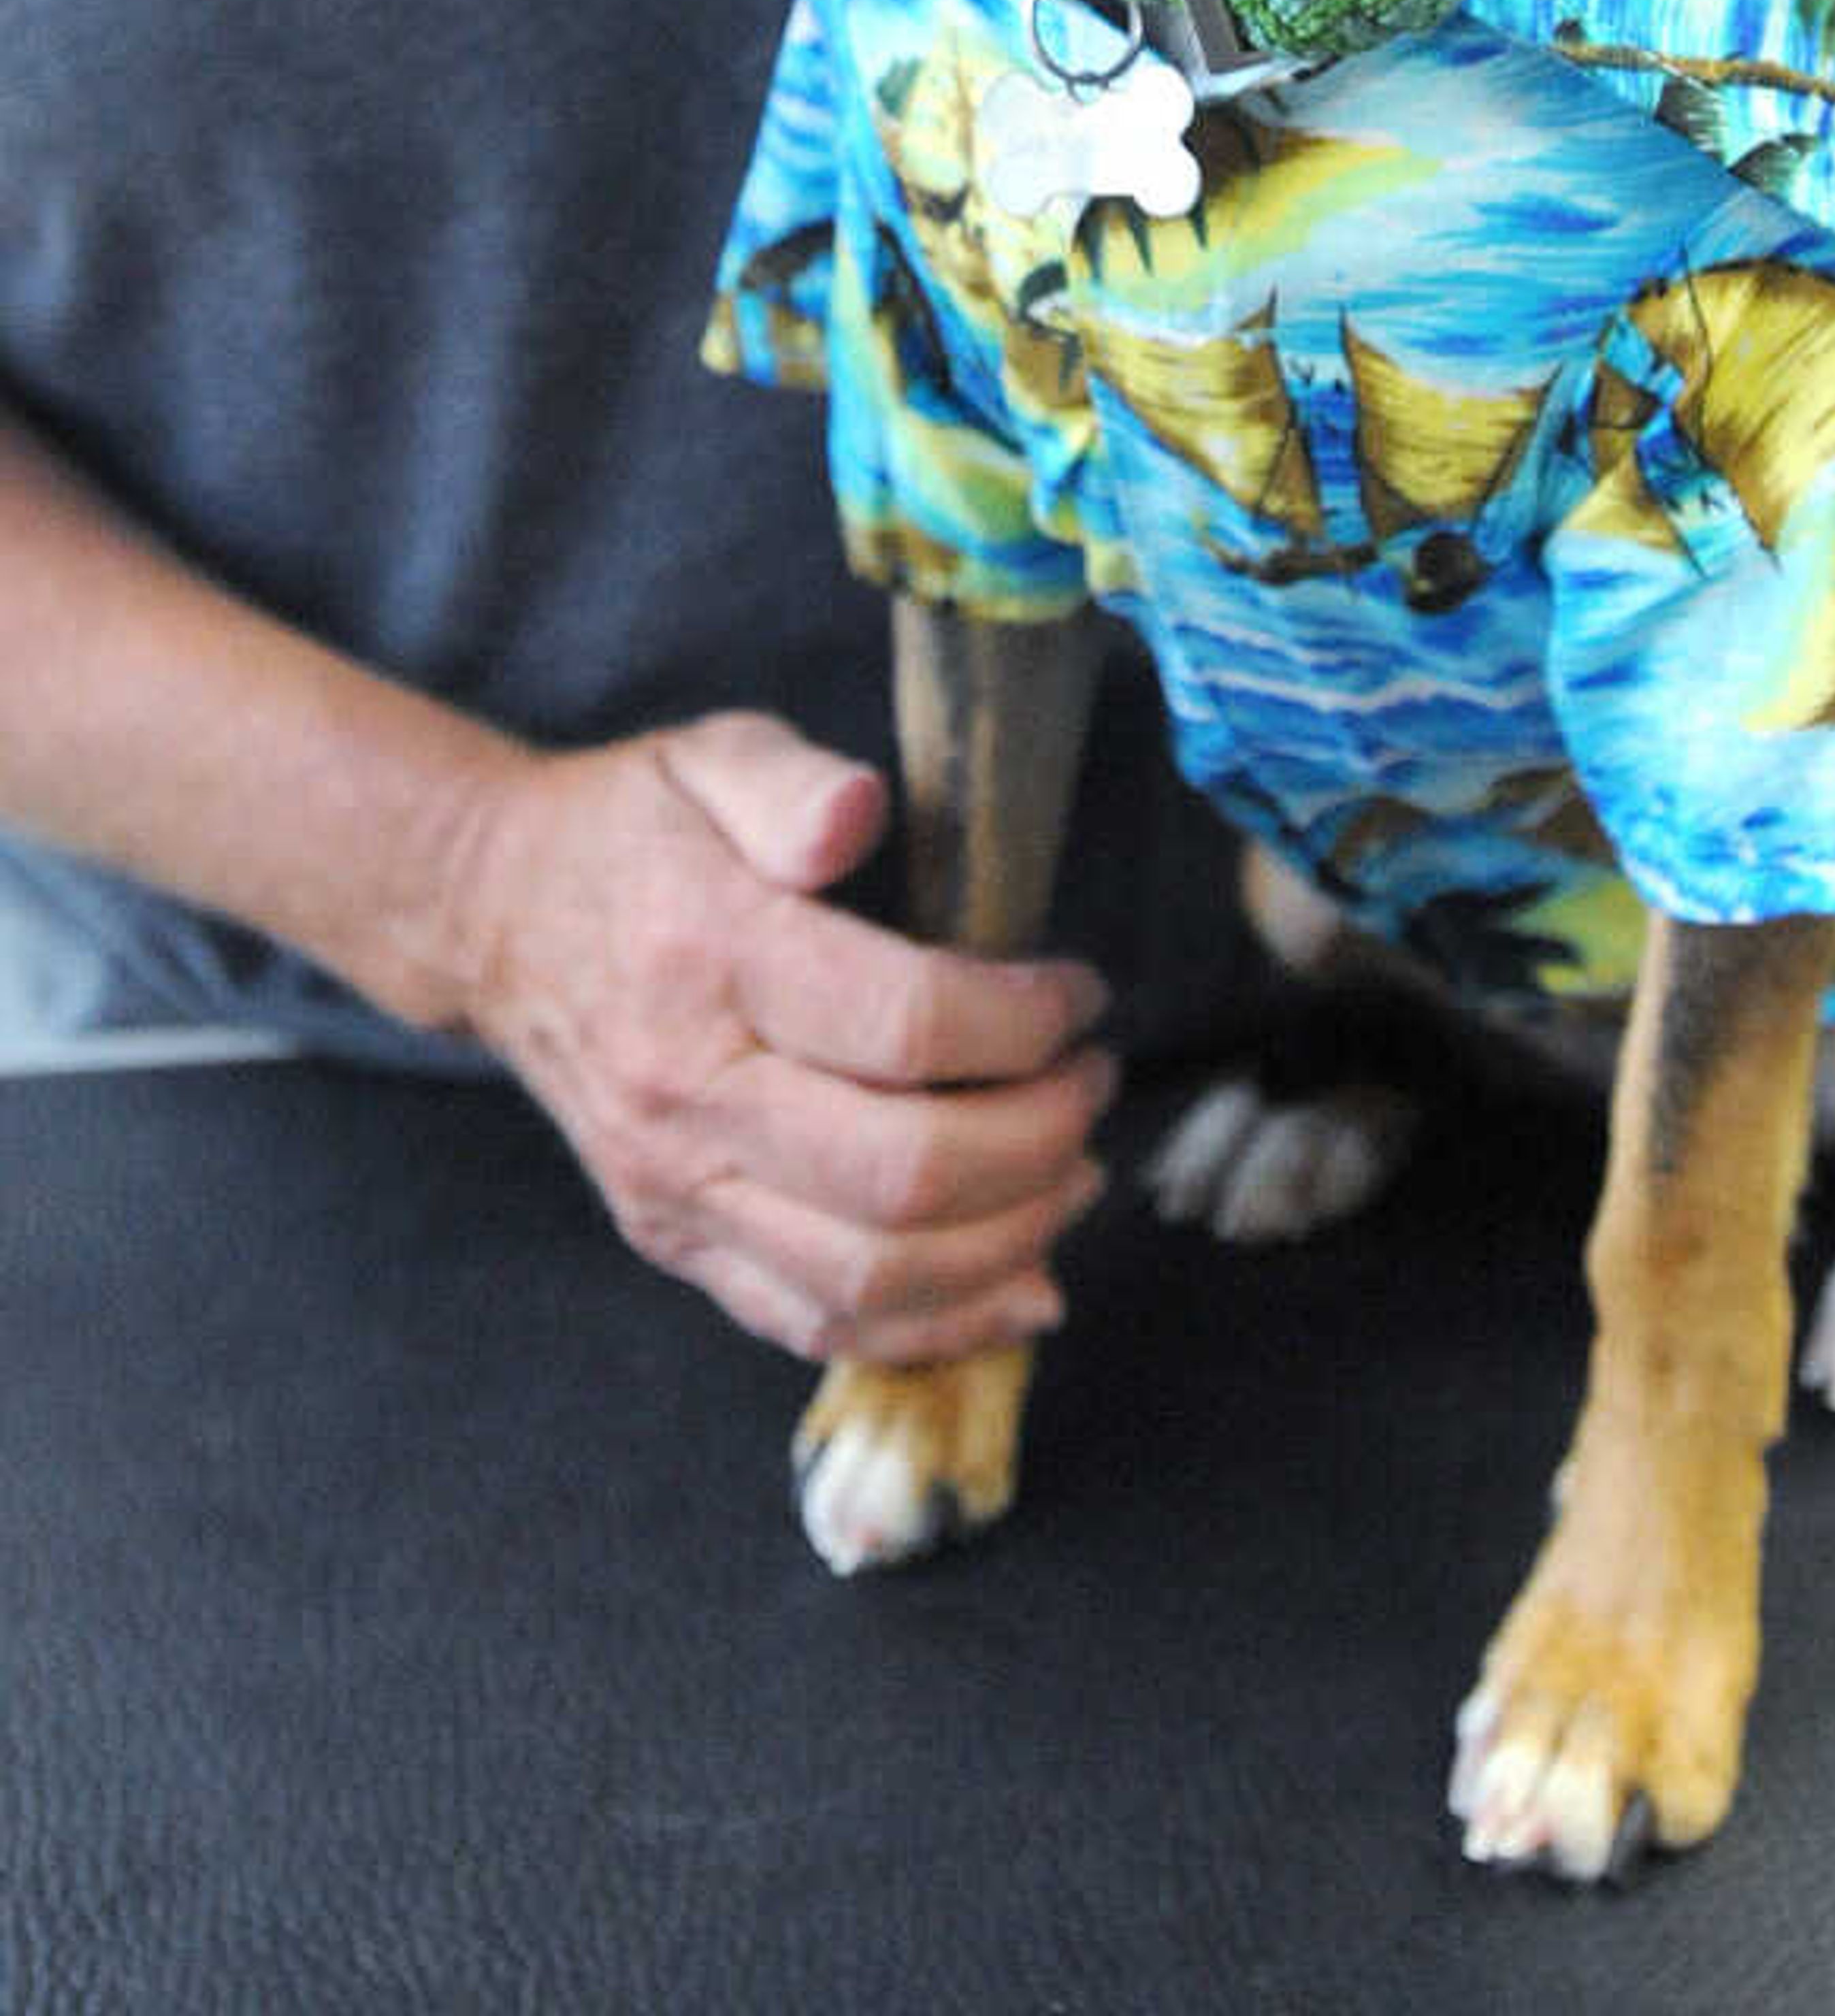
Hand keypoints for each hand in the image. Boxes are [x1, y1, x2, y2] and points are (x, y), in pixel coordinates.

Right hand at [444, 713, 1114, 1363]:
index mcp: (713, 958)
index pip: (906, 1025)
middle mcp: (690, 1093)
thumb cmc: (630, 832)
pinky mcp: (675, 1241)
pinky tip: (1018, 1287)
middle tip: (1093, 1083)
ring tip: (1074, 1174)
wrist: (492, 919)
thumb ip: (793, 783)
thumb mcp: (711, 755)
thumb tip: (860, 813)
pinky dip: (935, 1328)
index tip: (1080, 994)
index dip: (1027, 1020)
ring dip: (1008, 1240)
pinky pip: (814, 1323)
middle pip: (904, 1172)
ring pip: (871, 1274)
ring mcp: (677, 1186)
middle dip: (1040, 1138)